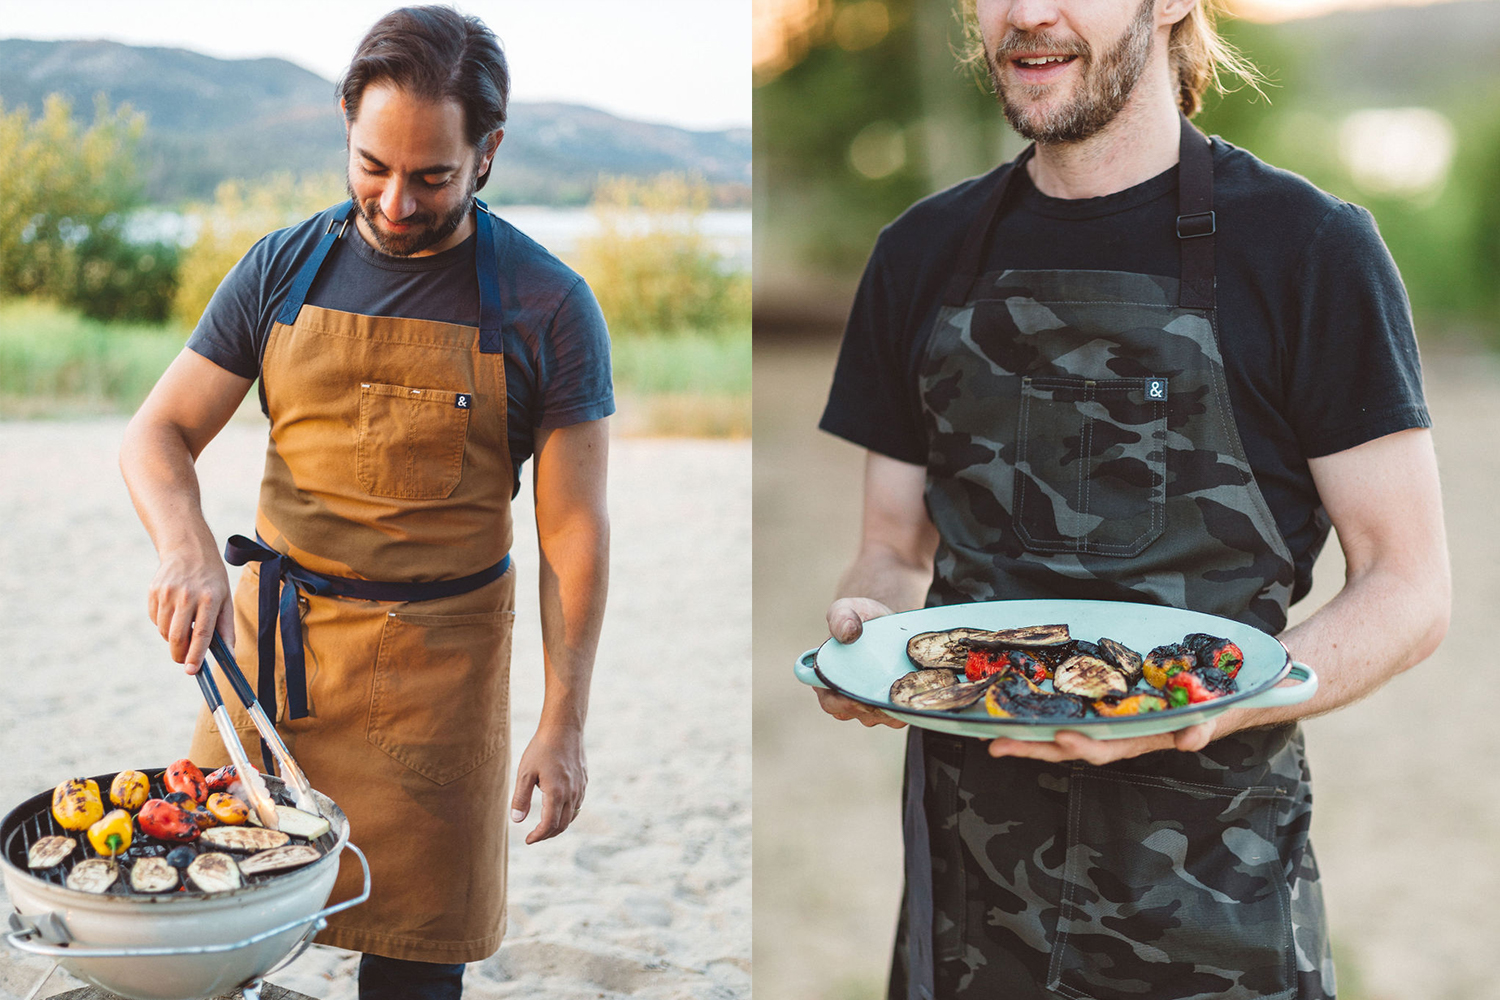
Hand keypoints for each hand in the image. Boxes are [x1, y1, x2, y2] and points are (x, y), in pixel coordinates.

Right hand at [147, 541, 232, 672]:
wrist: (189, 550)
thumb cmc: (213, 580)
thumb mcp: (226, 600)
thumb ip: (226, 630)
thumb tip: (230, 657)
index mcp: (209, 599)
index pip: (202, 634)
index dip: (195, 655)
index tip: (191, 671)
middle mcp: (187, 596)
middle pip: (178, 637)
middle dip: (179, 655)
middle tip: (184, 660)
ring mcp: (168, 593)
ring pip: (164, 631)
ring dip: (173, 639)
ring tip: (184, 626)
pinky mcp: (154, 591)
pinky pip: (156, 619)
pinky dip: (164, 624)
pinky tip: (174, 612)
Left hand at [511, 725, 586, 843]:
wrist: (564, 728)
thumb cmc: (541, 748)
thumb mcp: (525, 772)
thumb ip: (521, 798)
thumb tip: (517, 821)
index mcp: (557, 793)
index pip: (549, 825)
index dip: (538, 836)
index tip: (528, 840)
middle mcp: (572, 793)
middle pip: (562, 825)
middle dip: (547, 834)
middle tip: (534, 836)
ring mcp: (580, 788)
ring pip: (572, 816)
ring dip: (558, 826)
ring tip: (544, 826)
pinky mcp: (583, 781)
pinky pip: (577, 805)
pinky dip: (567, 814)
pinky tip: (557, 809)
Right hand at [814, 596, 906, 727]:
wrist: (886, 622)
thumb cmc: (860, 617)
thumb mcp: (846, 610)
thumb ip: (841, 618)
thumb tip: (847, 633)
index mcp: (827, 679)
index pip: (830, 702)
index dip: (841, 702)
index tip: (856, 692)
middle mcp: (846, 697)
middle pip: (857, 713)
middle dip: (872, 706)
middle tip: (888, 690)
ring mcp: (870, 705)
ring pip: (880, 717)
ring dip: (892, 707)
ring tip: (905, 689)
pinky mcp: (891, 705)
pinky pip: (898, 716)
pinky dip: (907, 708)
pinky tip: (916, 693)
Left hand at [987, 718, 1219, 764]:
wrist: (1217, 699)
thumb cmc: (1210, 710)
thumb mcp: (1210, 719)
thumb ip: (1200, 730)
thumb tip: (1190, 740)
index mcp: (1138, 739)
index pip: (1105, 748)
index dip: (1082, 746)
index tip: (1059, 740)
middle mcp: (1116, 732)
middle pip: (1070, 744)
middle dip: (1034, 747)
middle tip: (998, 744)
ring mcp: (1106, 719)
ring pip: (1062, 730)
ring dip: (1030, 733)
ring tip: (995, 733)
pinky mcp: (1102, 702)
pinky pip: (1068, 709)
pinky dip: (1043, 712)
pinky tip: (1016, 709)